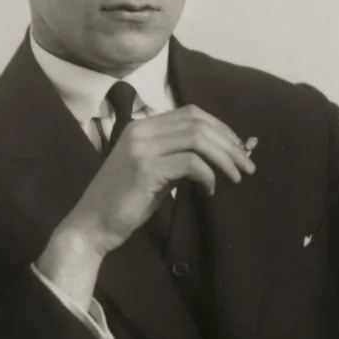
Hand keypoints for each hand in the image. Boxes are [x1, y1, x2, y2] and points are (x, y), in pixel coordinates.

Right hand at [66, 105, 253, 254]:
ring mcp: (142, 147)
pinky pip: (190, 163)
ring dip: (224, 158)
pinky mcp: (145, 169)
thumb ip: (177, 157)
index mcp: (143, 126)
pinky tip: (209, 191)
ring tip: (236, 178)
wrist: (92, 225)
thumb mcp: (154, 172)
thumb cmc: (124, 203)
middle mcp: (141, 130)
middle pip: (198, 122)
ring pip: (198, 138)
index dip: (221, 128)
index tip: (238, 150)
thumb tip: (218, 155)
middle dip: (229, 143)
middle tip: (246, 166)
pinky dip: (208, 175)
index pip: (191, 113)